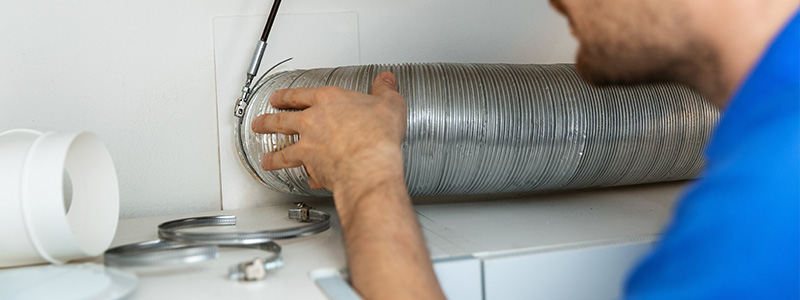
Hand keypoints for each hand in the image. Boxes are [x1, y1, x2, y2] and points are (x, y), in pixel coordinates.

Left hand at [251, 72, 406, 194]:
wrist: (368, 164)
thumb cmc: (376, 135)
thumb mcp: (389, 104)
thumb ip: (385, 91)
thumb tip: (386, 81)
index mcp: (327, 101)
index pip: (299, 94)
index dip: (286, 95)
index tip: (277, 97)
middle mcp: (312, 122)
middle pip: (281, 120)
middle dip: (267, 121)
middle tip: (260, 123)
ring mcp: (309, 147)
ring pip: (283, 151)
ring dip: (273, 156)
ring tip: (266, 160)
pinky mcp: (313, 169)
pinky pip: (306, 174)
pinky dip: (308, 178)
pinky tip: (308, 180)